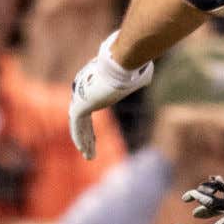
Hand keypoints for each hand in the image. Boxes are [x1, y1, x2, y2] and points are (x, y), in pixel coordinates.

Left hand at [69, 32, 153, 159]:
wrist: (119, 66)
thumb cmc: (128, 68)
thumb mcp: (132, 76)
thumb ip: (135, 80)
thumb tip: (146, 78)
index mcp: (91, 89)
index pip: (89, 113)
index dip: (89, 129)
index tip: (93, 141)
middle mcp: (83, 94)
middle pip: (83, 122)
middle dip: (87, 138)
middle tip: (88, 151)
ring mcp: (80, 100)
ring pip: (80, 127)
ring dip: (85, 143)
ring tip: (89, 157)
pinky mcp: (79, 107)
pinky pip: (77, 127)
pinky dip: (80, 138)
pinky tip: (83, 150)